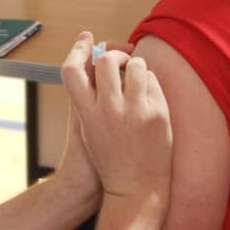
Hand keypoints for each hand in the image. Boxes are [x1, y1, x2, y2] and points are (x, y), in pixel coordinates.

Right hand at [62, 32, 172, 204]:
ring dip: (136, 66)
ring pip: (136, 66)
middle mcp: (109, 110)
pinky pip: (153, 81)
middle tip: (121, 63)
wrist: (134, 190)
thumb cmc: (109, 156)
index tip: (86, 38)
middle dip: (114, 56)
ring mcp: (135, 112)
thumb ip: (88, 95)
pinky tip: (147, 97)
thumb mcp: (88, 127)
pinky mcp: (157, 115)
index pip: (71, 70)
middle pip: (106, 61)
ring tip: (136, 79)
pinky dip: (149, 83)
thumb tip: (94, 57)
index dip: (77, 50)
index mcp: (86, 113)